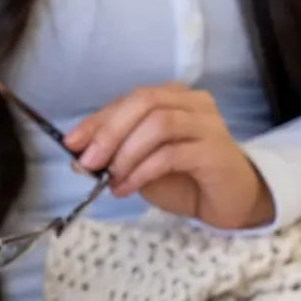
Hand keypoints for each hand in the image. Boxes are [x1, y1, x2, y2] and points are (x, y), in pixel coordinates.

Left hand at [64, 83, 274, 229]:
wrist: (228, 202)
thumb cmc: (185, 181)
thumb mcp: (141, 167)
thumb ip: (116, 157)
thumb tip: (79, 159)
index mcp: (174, 98)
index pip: (130, 99)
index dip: (98, 120)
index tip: (71, 143)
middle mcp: (193, 103)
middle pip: (145, 102)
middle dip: (109, 132)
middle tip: (88, 163)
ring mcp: (207, 124)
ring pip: (158, 124)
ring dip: (126, 153)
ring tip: (111, 180)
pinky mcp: (214, 151)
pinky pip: (171, 154)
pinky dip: (142, 171)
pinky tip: (126, 188)